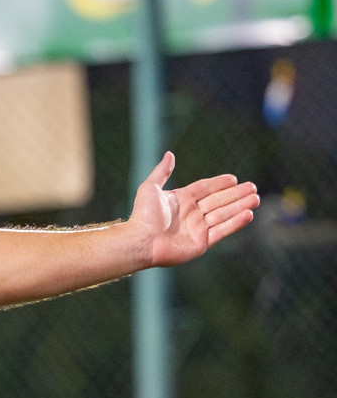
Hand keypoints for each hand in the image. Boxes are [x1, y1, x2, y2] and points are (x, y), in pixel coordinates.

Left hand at [130, 152, 258, 267]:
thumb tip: (170, 154)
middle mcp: (191, 214)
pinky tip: (248, 214)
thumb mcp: (150, 188)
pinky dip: (235, 223)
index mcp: (181, 200)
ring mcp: (198, 229)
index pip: (205, 188)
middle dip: (236, 194)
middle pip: (218, 201)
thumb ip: (162, 171)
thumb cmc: (143, 215)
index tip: (233, 178)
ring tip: (256, 198)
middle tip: (252, 187)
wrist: (141, 241)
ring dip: (240, 206)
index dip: (219, 183)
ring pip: (224, 214)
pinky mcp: (202, 243)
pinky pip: (222, 230)